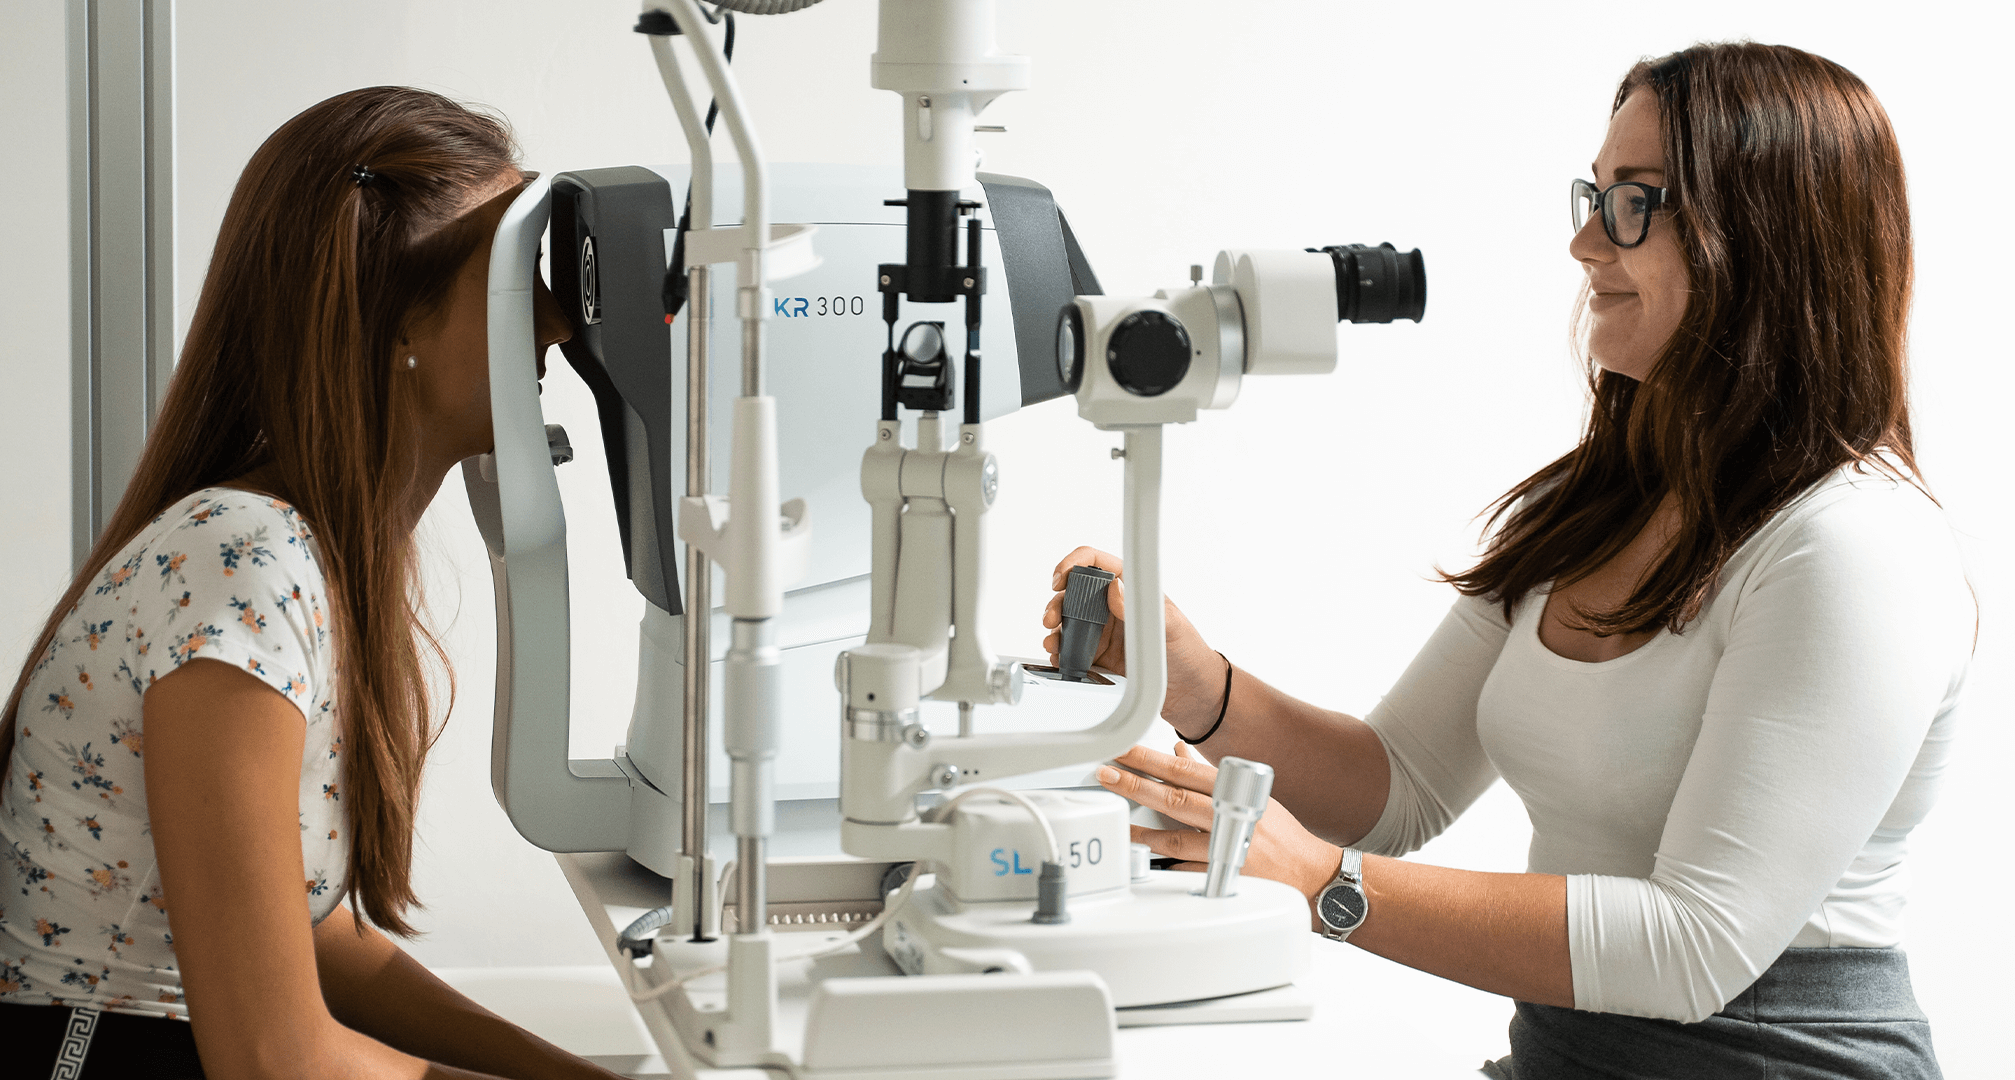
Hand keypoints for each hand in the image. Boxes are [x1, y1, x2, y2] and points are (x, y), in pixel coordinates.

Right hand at [1040, 546, 1222, 730]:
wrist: (1192, 694)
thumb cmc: (1189, 653)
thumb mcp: (1169, 625)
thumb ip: (1140, 607)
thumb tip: (1113, 587)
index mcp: (1131, 589)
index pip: (1096, 563)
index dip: (1074, 564)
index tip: (1060, 578)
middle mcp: (1114, 607)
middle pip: (1074, 594)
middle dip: (1057, 603)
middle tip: (1052, 618)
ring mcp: (1104, 632)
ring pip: (1068, 622)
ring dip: (1055, 630)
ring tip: (1053, 642)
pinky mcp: (1099, 658)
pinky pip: (1072, 650)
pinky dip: (1060, 653)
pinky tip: (1060, 658)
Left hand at [1096, 742, 1341, 906]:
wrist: (1313, 874)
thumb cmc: (1282, 835)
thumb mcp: (1252, 794)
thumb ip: (1212, 777)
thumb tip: (1178, 754)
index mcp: (1235, 791)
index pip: (1183, 770)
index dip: (1149, 759)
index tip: (1123, 750)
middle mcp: (1229, 816)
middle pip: (1173, 798)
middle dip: (1135, 784)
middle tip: (1105, 773)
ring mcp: (1225, 848)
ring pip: (1174, 837)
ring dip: (1140, 829)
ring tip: (1116, 820)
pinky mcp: (1224, 877)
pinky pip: (1186, 871)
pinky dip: (1165, 865)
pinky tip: (1143, 860)